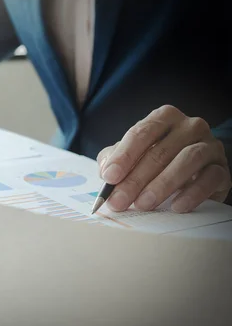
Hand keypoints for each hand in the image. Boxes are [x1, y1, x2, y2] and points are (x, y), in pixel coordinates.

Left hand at [97, 105, 230, 212]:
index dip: (123, 156)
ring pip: (188, 160)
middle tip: (120, 200)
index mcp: (164, 118)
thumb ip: (114, 159)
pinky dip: (192, 193)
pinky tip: (175, 207)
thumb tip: (106, 173)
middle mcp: (190, 126)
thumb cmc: (155, 161)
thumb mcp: (131, 156)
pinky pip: (211, 178)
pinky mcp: (222, 169)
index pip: (141, 133)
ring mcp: (210, 146)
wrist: (193, 173)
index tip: (109, 177)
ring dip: (162, 185)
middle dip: (136, 179)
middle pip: (160, 151)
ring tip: (144, 204)